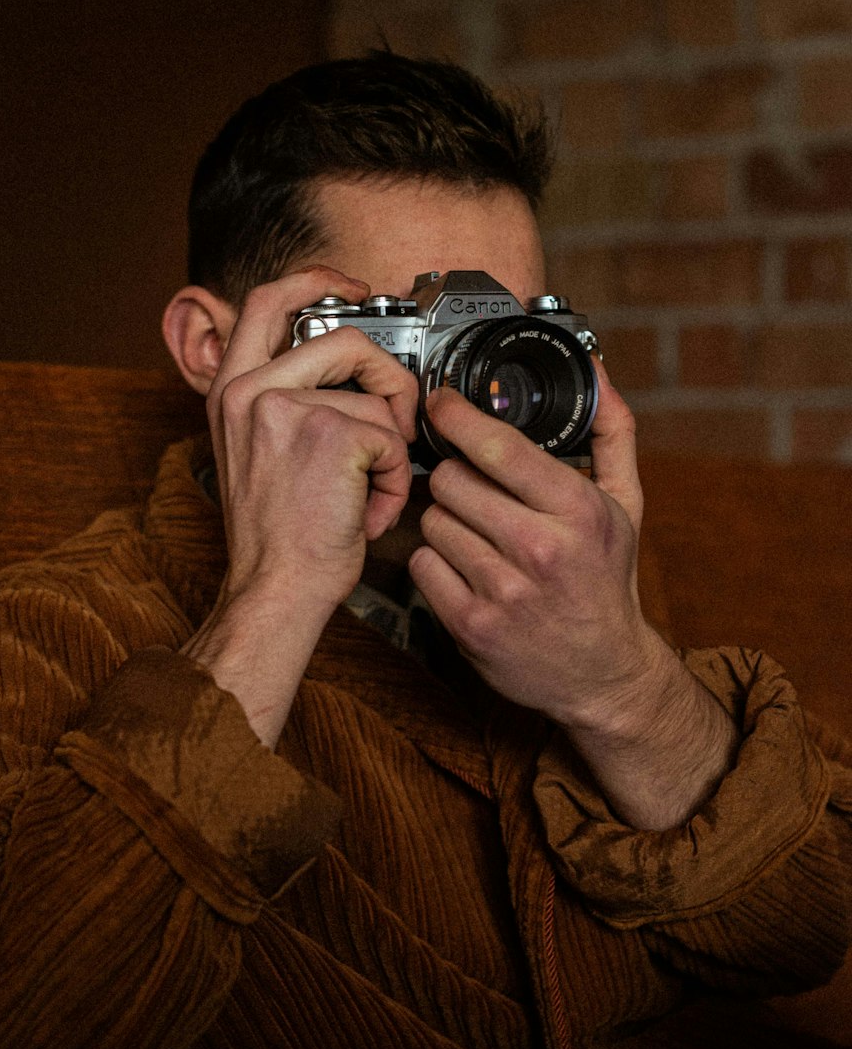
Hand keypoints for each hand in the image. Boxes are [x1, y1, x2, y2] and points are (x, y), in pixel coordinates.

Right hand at [184, 267, 417, 748]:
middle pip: (343, 336)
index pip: (266, 301)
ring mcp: (285, 408)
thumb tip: (348, 379)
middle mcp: (249, 391)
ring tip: (371, 488)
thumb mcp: (256, 453)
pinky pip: (389, 436)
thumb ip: (285, 404)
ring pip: (375, 394)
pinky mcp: (327, 434)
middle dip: (386, 375)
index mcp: (230, 391)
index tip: (351, 288)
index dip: (316, 281)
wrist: (274, 590)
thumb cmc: (276, 537)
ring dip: (390, 445)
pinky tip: (369, 509)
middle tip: (393, 414)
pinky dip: (394, 478)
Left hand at [408, 370, 735, 827]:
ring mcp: (502, 591)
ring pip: (432, 521)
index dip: (458, 416)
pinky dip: (435, 562)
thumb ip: (612, 433)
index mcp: (578, 511)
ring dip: (445, 521)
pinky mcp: (470, 626)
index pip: (497, 447)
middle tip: (474, 490)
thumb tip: (598, 374)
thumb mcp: (626, 505)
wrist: (603, 674)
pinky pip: (422, 565)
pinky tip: (465, 567)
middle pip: (451, 480)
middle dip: (456, 477)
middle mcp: (540, 549)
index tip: (442, 403)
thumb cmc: (607, 581)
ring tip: (476, 533)